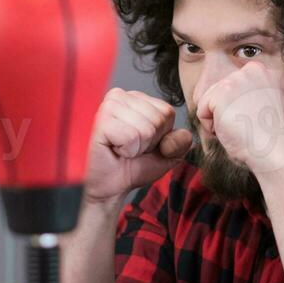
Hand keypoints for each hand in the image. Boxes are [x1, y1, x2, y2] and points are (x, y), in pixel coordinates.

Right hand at [83, 88, 194, 205]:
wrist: (112, 185)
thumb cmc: (136, 165)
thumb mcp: (169, 154)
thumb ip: (182, 141)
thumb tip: (182, 135)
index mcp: (137, 98)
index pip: (168, 112)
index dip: (161, 135)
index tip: (143, 142)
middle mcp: (121, 96)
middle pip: (158, 120)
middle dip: (149, 142)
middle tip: (131, 148)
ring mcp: (109, 106)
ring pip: (146, 129)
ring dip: (138, 148)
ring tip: (123, 149)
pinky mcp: (101, 122)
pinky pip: (131, 137)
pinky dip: (127, 151)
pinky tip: (115, 150)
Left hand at [195, 62, 283, 173]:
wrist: (270, 149)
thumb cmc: (264, 134)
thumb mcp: (258, 101)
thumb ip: (243, 90)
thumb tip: (225, 93)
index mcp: (260, 70)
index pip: (229, 86)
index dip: (235, 107)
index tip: (253, 116)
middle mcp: (249, 70)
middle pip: (217, 91)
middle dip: (225, 112)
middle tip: (246, 123)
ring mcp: (234, 80)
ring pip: (208, 100)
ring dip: (218, 119)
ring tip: (239, 125)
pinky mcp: (221, 94)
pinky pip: (201, 111)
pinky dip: (211, 126)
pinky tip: (229, 129)